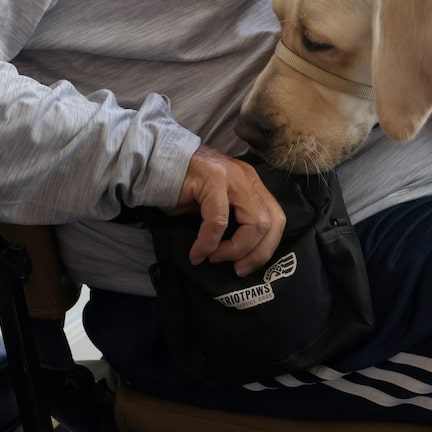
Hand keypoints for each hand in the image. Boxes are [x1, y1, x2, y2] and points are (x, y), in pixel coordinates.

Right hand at [177, 145, 285, 275]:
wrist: (154, 162)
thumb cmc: (181, 189)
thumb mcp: (215, 205)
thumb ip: (232, 222)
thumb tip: (240, 256)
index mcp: (251, 184)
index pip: (277, 218)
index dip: (267, 247)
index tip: (246, 266)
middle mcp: (247, 178)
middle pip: (272, 221)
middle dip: (257, 253)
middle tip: (237, 268)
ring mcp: (232, 176)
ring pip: (254, 222)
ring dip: (235, 249)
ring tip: (214, 257)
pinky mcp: (213, 178)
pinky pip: (218, 220)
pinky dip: (208, 243)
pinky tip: (197, 252)